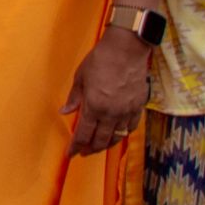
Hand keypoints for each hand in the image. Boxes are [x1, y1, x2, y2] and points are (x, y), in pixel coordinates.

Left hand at [60, 28, 150, 155]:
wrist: (126, 49)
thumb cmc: (100, 59)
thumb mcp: (80, 77)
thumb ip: (74, 98)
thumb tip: (65, 112)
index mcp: (94, 106)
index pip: (83, 134)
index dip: (76, 147)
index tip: (70, 154)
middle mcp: (111, 113)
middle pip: (100, 140)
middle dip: (90, 149)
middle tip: (83, 153)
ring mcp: (127, 111)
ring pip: (117, 137)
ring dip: (106, 145)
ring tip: (98, 147)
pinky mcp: (139, 106)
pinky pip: (131, 127)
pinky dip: (123, 133)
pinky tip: (117, 134)